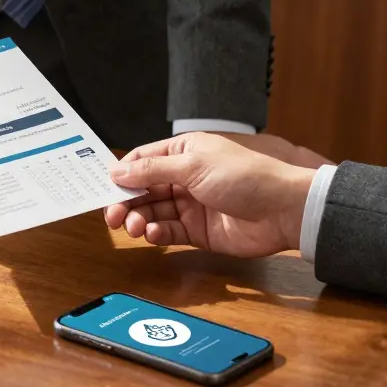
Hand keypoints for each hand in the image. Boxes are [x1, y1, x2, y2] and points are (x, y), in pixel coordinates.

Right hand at [103, 133, 316, 257]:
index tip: (105, 188)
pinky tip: (153, 233)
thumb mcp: (194, 166)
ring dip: (140, 219)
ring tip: (135, 226)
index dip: (123, 174)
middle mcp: (185, 177)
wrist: (281, 210)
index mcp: (184, 152)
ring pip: (154, 211)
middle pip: (144, 189)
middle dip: (127, 202)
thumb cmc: (244, 177)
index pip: (143, 160)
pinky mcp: (198, 231)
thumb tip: (118, 171)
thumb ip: (153, 170)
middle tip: (113, 216)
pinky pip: (170, 231)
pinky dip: (158, 233)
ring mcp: (192, 204)